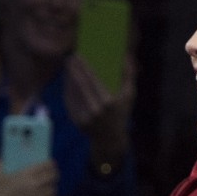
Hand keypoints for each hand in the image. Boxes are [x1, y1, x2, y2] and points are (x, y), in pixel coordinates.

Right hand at [0, 159, 60, 195]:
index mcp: (24, 174)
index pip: (46, 165)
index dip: (51, 165)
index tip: (52, 166)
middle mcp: (33, 184)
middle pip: (53, 177)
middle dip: (54, 177)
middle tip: (53, 178)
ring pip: (53, 190)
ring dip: (51, 190)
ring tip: (48, 191)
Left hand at [64, 53, 134, 169]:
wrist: (109, 138)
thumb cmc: (121, 113)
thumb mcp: (129, 96)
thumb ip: (128, 76)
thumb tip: (127, 57)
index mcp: (109, 102)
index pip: (92, 81)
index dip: (84, 68)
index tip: (79, 56)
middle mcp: (95, 110)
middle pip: (81, 85)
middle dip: (74, 70)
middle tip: (69, 58)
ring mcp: (84, 116)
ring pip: (73, 94)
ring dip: (69, 79)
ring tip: (67, 67)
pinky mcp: (76, 121)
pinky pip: (70, 103)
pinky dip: (67, 91)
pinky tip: (67, 81)